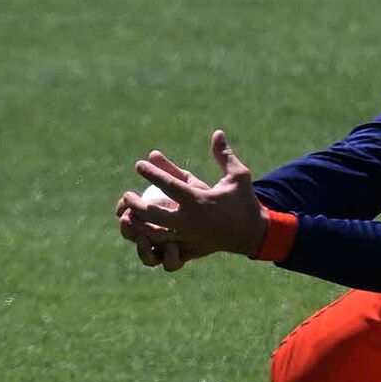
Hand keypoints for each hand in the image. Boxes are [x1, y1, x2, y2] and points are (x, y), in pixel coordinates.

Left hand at [116, 130, 267, 270]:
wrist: (254, 233)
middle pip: (153, 212)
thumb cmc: (245, 202)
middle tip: (127, 195)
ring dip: (138, 224)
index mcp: (199, 199)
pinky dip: (150, 241)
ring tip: (128, 215)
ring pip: (154, 233)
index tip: (139, 165)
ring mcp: (188, 237)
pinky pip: (164, 247)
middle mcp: (190, 219)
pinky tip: (141, 233)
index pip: (168, 184)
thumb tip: (217, 132)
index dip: (151, 173)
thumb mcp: (238, 176)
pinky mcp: (190, 249)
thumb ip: (224, 155)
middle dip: (136, 204)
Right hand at [116, 151, 208, 270]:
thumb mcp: (190, 184)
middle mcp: (158, 234)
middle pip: (133, 237)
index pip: (132, 212)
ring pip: (148, 256)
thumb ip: (171, 172)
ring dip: (143, 249)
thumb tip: (152, 152)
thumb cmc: (210, 197)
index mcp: (158, 215)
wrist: (235, 219)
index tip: (123, 200)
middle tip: (126, 220)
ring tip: (145, 238)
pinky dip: (170, 258)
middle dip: (127, 229)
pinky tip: (174, 247)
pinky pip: (171, 264)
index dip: (124, 207)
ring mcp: (169, 248)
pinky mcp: (184, 258)